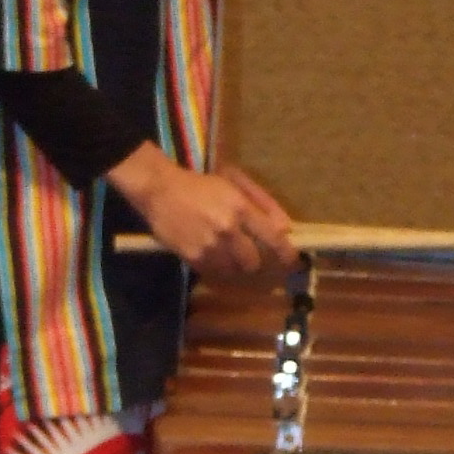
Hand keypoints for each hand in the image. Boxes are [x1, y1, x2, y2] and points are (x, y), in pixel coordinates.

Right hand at [110, 145, 294, 276]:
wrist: (161, 190)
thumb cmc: (202, 183)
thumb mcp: (235, 181)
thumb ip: (263, 202)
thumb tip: (286, 228)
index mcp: (240, 208)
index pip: (271, 237)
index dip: (285, 253)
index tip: (292, 261)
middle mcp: (227, 229)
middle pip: (253, 261)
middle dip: (254, 260)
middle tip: (248, 253)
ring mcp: (209, 246)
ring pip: (234, 270)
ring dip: (235, 265)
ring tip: (226, 252)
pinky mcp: (192, 257)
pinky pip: (214, 272)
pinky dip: (217, 267)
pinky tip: (210, 252)